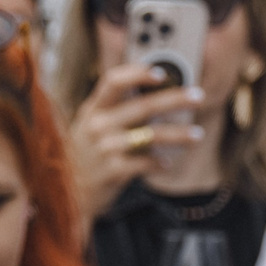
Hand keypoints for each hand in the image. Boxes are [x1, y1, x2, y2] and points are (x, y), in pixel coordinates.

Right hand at [68, 63, 204, 218]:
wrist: (67, 193)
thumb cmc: (86, 155)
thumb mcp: (93, 126)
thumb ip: (119, 110)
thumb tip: (160, 96)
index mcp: (93, 108)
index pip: (114, 81)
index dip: (138, 73)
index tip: (162, 72)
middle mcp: (97, 125)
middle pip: (142, 106)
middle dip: (174, 99)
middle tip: (198, 96)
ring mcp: (103, 148)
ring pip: (148, 136)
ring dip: (177, 134)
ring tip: (197, 134)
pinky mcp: (110, 172)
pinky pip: (143, 163)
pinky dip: (158, 163)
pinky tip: (168, 163)